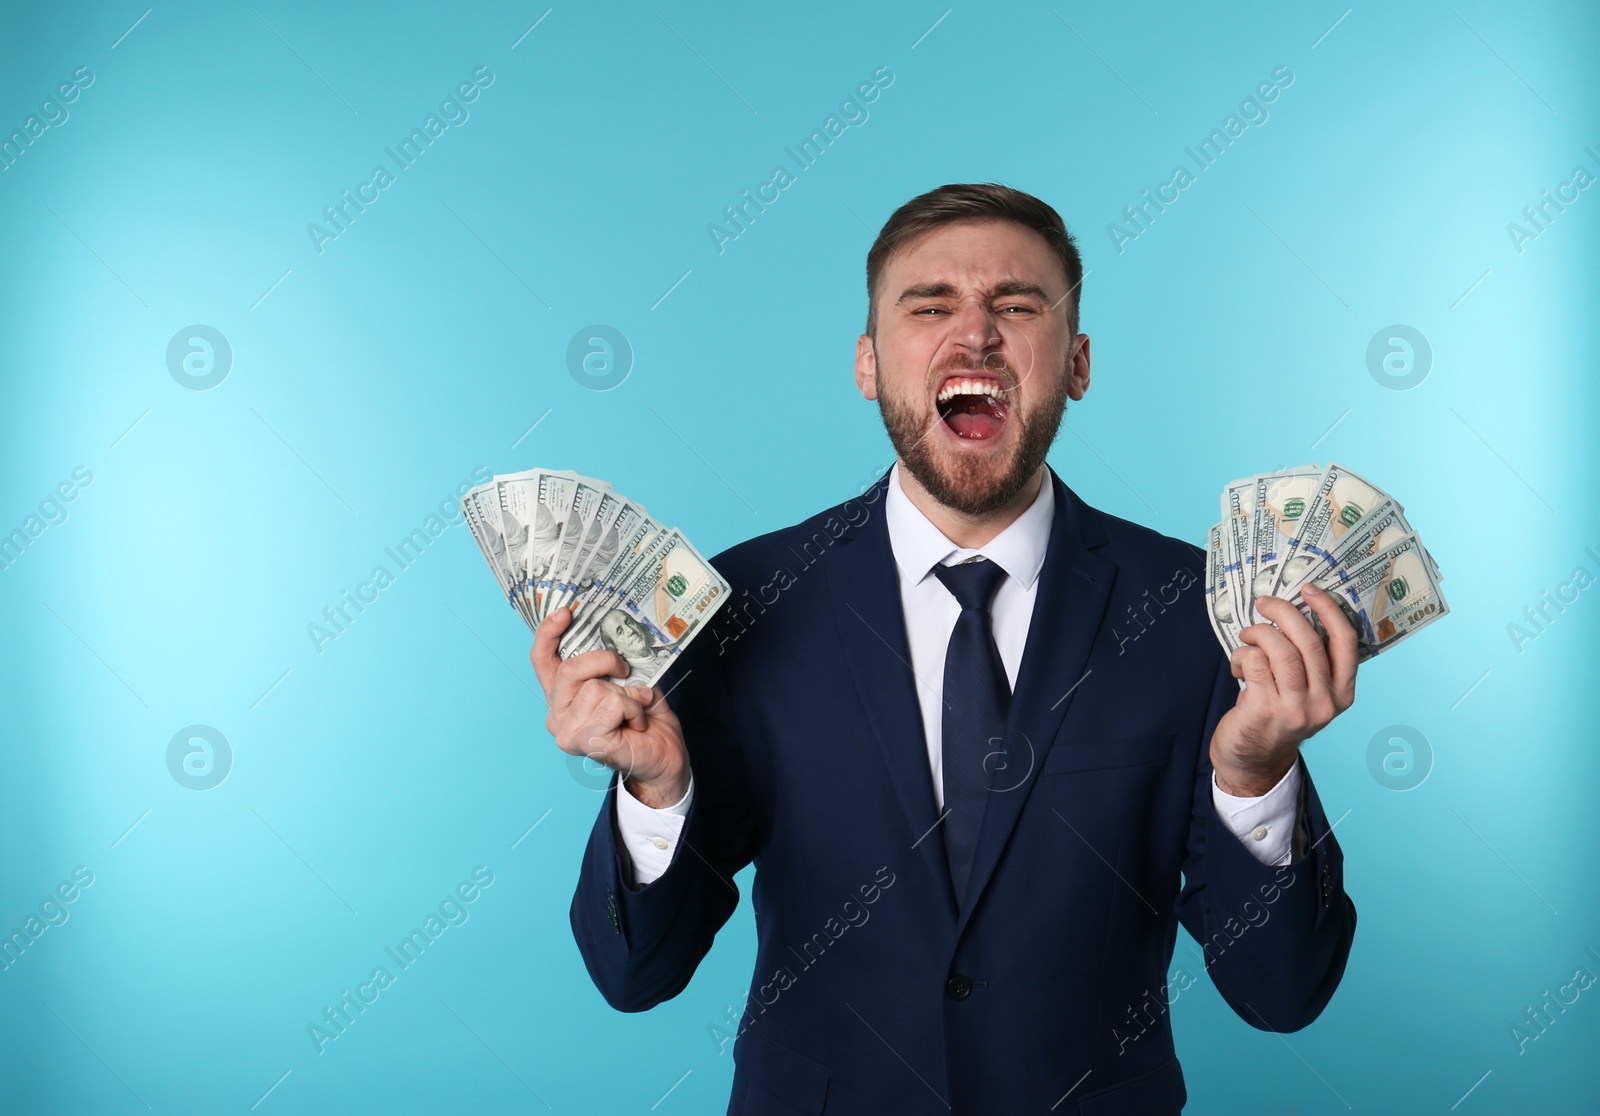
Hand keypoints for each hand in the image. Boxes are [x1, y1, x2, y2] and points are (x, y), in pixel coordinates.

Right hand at [531, 607, 689, 806]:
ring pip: (596, 688)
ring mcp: (566, 730)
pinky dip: (633, 709)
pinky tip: (637, 724)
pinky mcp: (583, 741)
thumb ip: (611, 661)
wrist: (664, 755)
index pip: (543, 661)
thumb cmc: (645, 718)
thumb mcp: (628, 680)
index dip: (548, 633)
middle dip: (605, 661)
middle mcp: (557, 713)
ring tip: (636, 710)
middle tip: (625, 670)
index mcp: (563, 695)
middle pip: (570, 669)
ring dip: (628, 695)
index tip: (566, 612)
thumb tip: (614, 632)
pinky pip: (611, 704)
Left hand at [1209, 583, 1357, 795]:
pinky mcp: (1266, 710)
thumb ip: (1308, 660)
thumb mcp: (1306, 692)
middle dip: (1284, 612)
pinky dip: (1242, 654)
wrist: (1253, 760)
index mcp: (1342, 692)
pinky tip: (1238, 666)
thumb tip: (1292, 610)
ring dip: (1259, 633)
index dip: (1329, 610)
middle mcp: (1325, 702)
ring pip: (1281, 650)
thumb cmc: (1276, 714)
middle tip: (1264, 602)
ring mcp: (1297, 708)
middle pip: (1310, 641)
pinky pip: (1254, 662)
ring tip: (1248, 635)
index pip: (1346, 642)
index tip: (1310, 590)